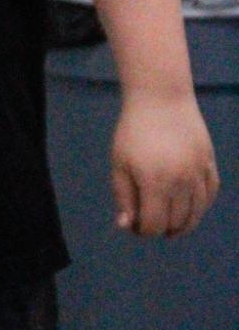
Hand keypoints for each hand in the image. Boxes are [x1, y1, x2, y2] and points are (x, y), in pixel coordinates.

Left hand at [111, 93, 219, 238]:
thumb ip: (124, 197)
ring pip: (197, 212)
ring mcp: (199, 172)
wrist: (161, 98)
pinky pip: (210, 194)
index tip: (134, 224)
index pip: (154, 225)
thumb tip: (128, 226)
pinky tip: (189, 207)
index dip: (143, 231)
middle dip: (161, 228)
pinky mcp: (210, 162)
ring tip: (170, 223)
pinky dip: (201, 206)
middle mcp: (181, 181)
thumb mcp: (119, 163)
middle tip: (149, 220)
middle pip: (176, 222)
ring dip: (183, 223)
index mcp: (155, 182)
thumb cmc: (133, 131)